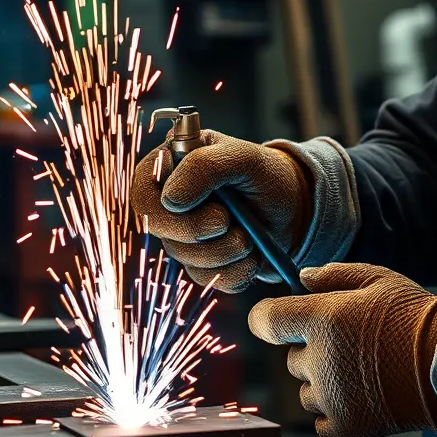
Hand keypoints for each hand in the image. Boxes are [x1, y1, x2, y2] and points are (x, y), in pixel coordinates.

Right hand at [131, 130, 313, 292]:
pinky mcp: (203, 265)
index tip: (203, 206)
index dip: (164, 208)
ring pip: (185, 258)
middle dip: (197, 231)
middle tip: (227, 220)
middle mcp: (170, 203)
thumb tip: (170, 199)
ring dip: (223, 252)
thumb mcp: (244, 156)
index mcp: (171, 167)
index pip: (141, 192)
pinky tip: (252, 256)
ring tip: (248, 235)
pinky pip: (208, 280)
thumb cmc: (266, 174)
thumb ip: (205, 165)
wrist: (295, 208)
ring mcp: (184, 236)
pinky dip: (235, 271)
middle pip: (158, 229)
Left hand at [248, 263, 436, 436]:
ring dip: (323, 381)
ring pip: (305, 390)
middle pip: (291, 359)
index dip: (269, 318)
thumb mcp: (378, 279)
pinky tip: (362, 393)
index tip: (280, 319)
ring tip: (361, 370)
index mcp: (322, 320)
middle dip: (311, 349)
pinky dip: (335, 410)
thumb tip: (303, 276)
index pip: (265, 321)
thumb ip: (334, 275)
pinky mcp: (344, 427)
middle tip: (350, 342)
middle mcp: (319, 361)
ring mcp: (330, 398)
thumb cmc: (414, 316)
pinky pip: (320, 420)